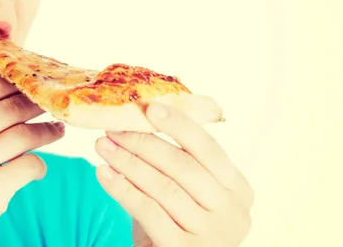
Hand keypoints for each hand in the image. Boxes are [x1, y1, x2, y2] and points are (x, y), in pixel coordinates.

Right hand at [0, 62, 64, 246]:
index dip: (22, 81)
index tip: (37, 83)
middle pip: (15, 104)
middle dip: (40, 104)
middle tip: (55, 104)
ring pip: (28, 132)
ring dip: (48, 132)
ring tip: (56, 130)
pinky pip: (32, 164)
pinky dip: (39, 166)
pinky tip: (35, 168)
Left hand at [94, 103, 253, 246]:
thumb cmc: (179, 226)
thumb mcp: (189, 195)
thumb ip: (177, 165)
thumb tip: (141, 120)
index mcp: (239, 190)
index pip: (208, 148)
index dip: (179, 125)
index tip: (150, 108)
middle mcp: (232, 213)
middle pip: (183, 166)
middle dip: (144, 143)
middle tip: (114, 129)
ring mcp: (210, 234)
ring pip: (163, 187)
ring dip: (128, 162)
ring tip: (103, 146)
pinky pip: (147, 211)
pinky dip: (122, 189)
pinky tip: (103, 174)